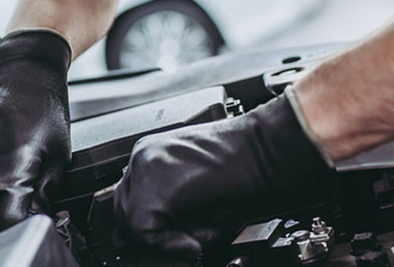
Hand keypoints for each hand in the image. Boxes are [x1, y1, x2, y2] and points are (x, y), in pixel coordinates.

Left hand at [113, 93, 335, 257]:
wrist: (270, 150)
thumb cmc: (245, 167)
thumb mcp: (197, 187)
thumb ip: (170, 207)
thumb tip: (152, 237)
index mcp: (151, 152)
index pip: (127, 198)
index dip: (149, 225)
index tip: (174, 236)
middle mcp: (143, 155)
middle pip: (123, 211)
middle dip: (153, 234)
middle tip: (189, 238)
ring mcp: (148, 167)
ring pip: (132, 223)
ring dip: (165, 238)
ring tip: (202, 230)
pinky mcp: (158, 185)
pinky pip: (146, 231)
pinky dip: (171, 244)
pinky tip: (198, 238)